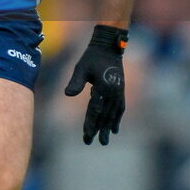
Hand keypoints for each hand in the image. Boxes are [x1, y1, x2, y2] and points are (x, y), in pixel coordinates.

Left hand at [64, 24, 127, 145]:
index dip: (90, 122)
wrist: (109, 47)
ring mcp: (119, 92)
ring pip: (113, 114)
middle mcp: (114, 92)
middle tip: (88, 141)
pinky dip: (117, 120)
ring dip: (108, 128)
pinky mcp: (121, 91)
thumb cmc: (92, 57)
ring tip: (103, 142)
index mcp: (104, 86)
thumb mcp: (81, 67)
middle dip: (97, 129)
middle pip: (104, 114)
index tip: (86, 133)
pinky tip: (115, 130)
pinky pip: (120, 109)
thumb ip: (76, 82)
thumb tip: (68, 95)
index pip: (96, 109)